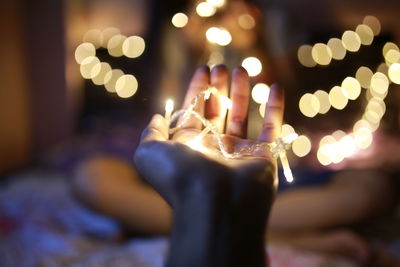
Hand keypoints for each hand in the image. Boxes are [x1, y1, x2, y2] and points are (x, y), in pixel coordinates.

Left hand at [134, 65, 283, 207]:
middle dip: (218, 87)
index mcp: (189, 145)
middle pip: (217, 110)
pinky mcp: (263, 155)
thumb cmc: (179, 177)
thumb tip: (157, 116)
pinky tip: (274, 85)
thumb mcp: (149, 152)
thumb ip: (151, 132)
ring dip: (242, 92)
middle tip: (221, 66)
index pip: (193, 111)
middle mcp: (213, 148)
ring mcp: (239, 152)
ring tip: (242, 69)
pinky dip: (275, 107)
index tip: (203, 69)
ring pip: (242, 115)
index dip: (197, 89)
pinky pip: (272, 127)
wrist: (213, 204)